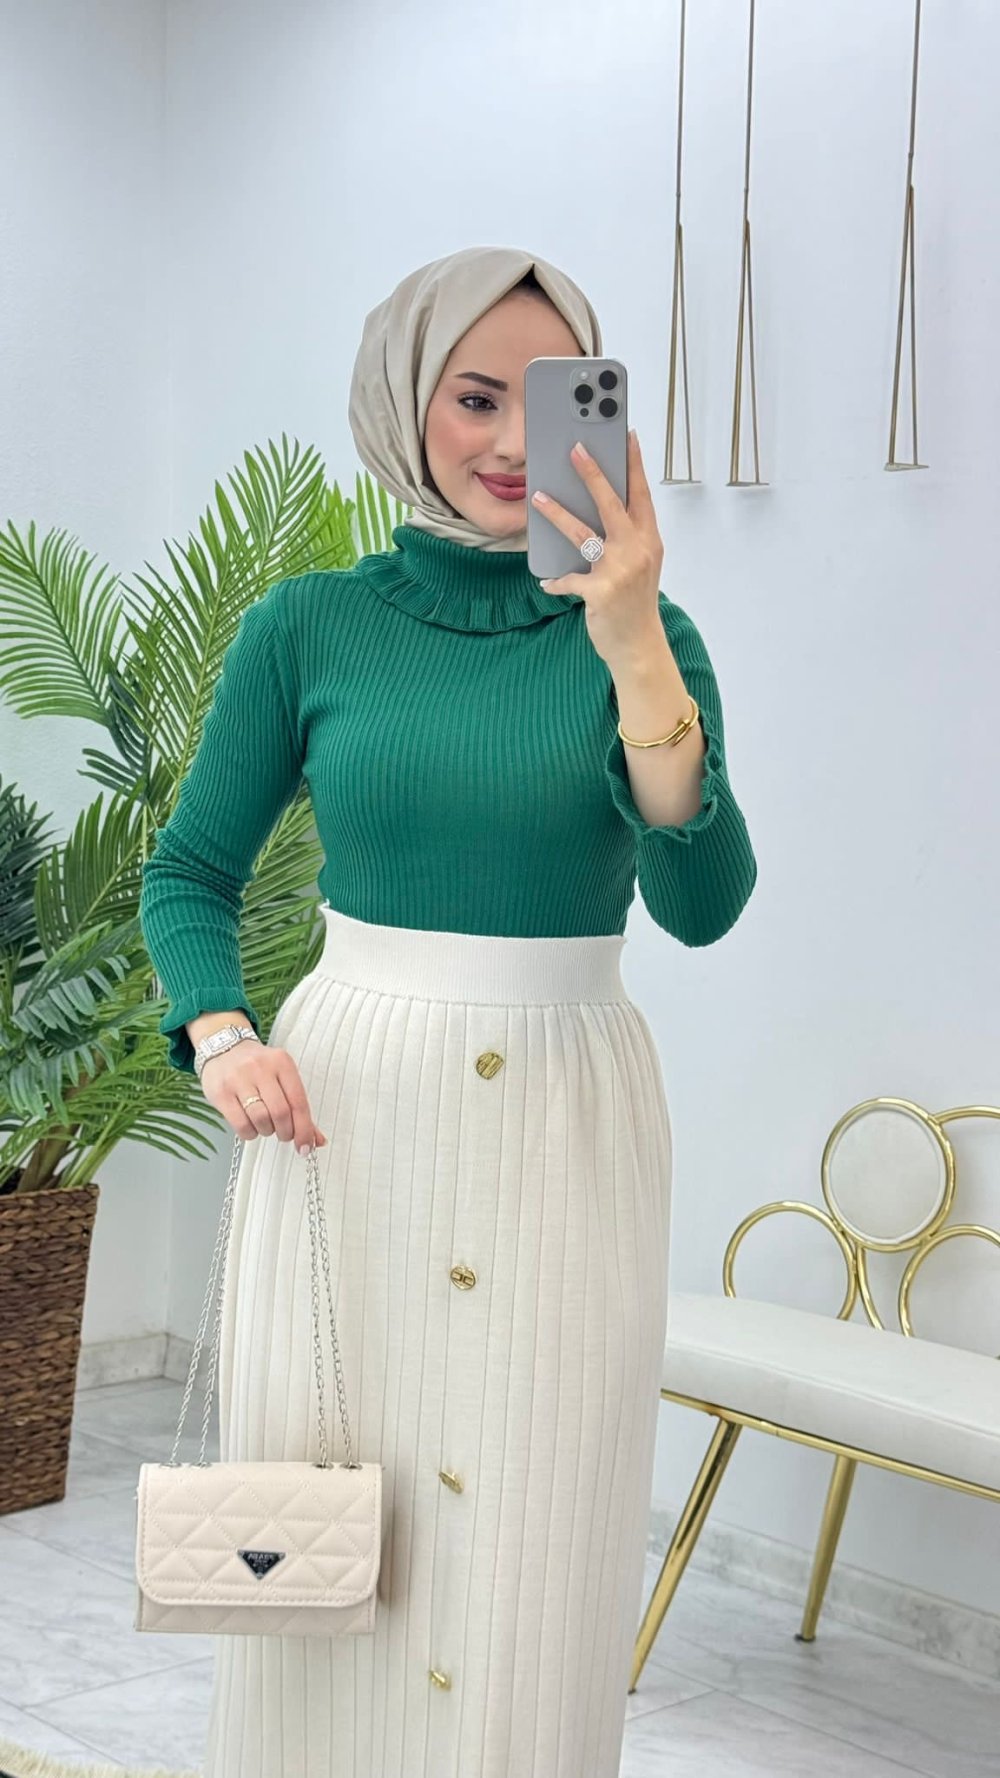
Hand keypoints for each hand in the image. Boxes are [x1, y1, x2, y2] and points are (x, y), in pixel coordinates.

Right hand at [201, 1042, 327, 1156]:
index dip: (305, 1129)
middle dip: (286, 1132)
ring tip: (265, 1126)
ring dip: (267, 1131)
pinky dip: (250, 1133)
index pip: (299, 1102)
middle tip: (284, 1134)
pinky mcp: (221, 1093)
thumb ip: (299, 1108)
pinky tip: (251, 1127)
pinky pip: (240, 1124)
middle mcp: (261, 1068)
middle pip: (280, 1112)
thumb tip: (317, 1140)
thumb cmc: (258, 1068)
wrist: (223, 1048)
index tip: (306, 1146)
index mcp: (282, 1063)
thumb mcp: (282, 1078)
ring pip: (260, 1119)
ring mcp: (239, 1079)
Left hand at [530, 429, 664, 672]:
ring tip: (537, 497)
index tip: (628, 436)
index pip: (641, 495)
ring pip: (583, 533)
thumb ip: (626, 538)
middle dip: (593, 473)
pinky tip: (547, 581)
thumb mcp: (640, 565)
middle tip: (576, 448)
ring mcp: (619, 571)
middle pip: (612, 503)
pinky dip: (556, 580)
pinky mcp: (600, 592)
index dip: (635, 464)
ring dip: (557, 514)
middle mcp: (637, 550)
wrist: (639, 646)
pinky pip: (569, 579)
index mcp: (649, 540)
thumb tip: (597, 511)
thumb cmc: (635, 603)